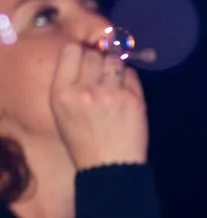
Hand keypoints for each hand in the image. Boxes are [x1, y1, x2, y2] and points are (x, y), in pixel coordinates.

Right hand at [48, 37, 147, 169]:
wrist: (109, 167)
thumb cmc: (82, 141)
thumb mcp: (61, 113)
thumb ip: (69, 84)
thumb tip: (83, 55)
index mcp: (62, 93)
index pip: (71, 50)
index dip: (79, 51)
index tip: (84, 59)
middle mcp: (85, 90)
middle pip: (94, 53)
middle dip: (98, 60)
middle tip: (100, 75)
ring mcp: (111, 93)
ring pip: (114, 60)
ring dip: (114, 67)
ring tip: (113, 83)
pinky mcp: (133, 99)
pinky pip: (131, 74)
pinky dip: (128, 79)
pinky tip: (124, 93)